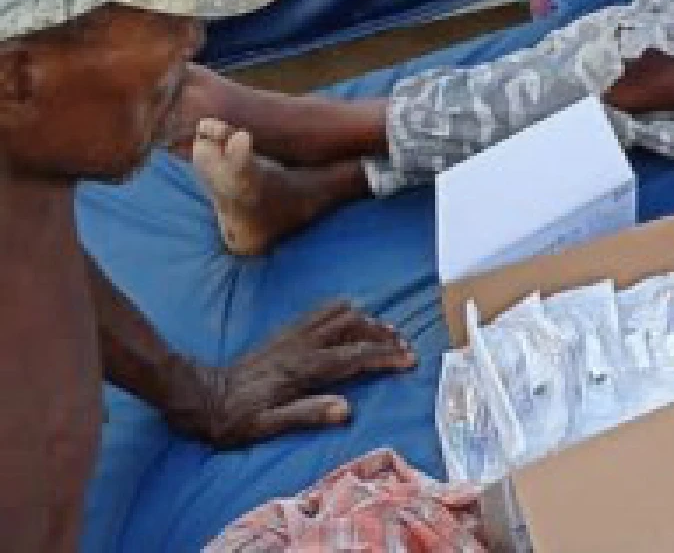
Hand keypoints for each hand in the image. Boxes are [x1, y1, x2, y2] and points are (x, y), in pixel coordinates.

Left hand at [174, 303, 413, 445]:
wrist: (201, 396)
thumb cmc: (235, 419)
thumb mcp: (268, 426)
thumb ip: (307, 414)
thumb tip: (347, 409)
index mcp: (302, 368)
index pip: (355, 356)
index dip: (385, 356)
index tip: (409, 360)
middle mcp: (302, 344)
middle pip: (353, 326)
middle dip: (383, 334)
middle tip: (403, 346)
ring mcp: (293, 334)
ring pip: (339, 313)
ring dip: (367, 319)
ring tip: (385, 332)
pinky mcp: (285, 332)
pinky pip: (322, 311)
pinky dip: (345, 311)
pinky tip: (351, 318)